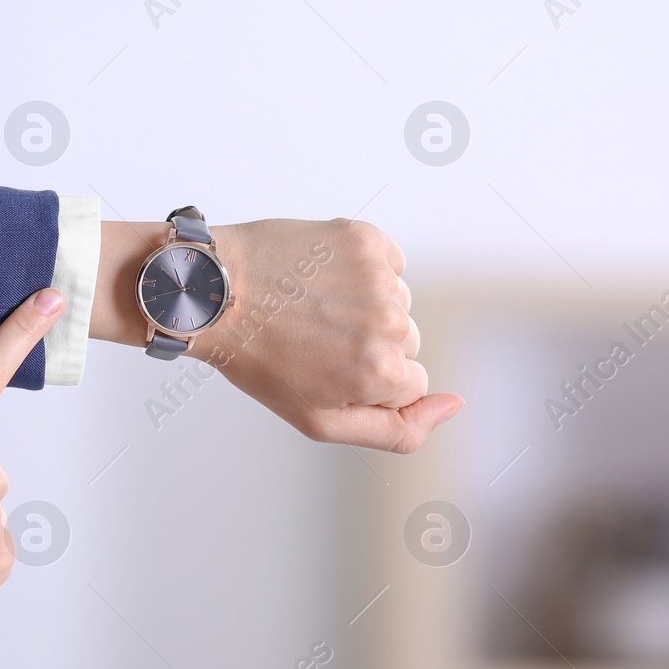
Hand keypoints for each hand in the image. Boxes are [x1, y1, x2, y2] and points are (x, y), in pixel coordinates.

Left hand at [92, 218, 460, 452]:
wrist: (213, 292)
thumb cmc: (260, 360)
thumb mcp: (321, 420)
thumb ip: (398, 430)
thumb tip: (456, 404)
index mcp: (382, 372)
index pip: (412, 383)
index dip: (367, 380)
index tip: (325, 368)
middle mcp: (390, 322)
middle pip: (408, 341)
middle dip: (368, 344)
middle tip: (311, 339)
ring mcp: (379, 276)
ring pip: (397, 302)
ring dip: (362, 304)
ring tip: (309, 306)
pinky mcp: (366, 238)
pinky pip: (390, 262)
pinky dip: (362, 269)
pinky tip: (319, 277)